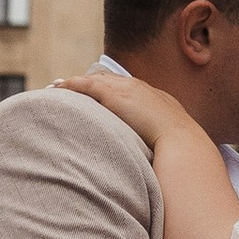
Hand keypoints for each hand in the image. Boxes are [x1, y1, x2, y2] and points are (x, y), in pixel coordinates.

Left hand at [56, 68, 193, 146]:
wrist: (182, 142)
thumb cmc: (178, 150)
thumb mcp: (168, 142)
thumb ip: (157, 143)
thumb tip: (152, 158)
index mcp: (155, 98)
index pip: (127, 88)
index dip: (109, 90)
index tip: (98, 95)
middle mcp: (140, 88)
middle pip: (109, 79)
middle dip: (90, 82)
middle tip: (72, 86)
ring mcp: (127, 88)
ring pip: (95, 80)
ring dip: (75, 83)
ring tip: (57, 86)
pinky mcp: (115, 94)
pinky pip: (86, 85)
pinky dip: (71, 85)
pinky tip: (57, 88)